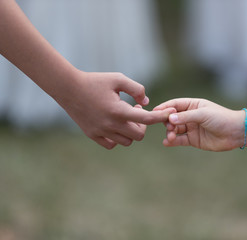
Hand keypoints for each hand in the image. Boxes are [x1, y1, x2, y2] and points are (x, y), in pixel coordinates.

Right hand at [56, 71, 174, 148]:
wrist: (68, 88)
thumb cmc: (95, 81)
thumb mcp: (118, 78)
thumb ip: (136, 89)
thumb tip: (146, 103)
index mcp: (119, 110)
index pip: (146, 119)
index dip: (160, 117)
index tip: (169, 114)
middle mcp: (111, 125)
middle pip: (139, 135)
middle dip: (143, 126)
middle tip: (136, 112)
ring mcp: (100, 132)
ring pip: (126, 142)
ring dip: (130, 132)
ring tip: (125, 117)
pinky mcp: (92, 135)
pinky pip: (112, 144)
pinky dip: (117, 138)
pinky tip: (115, 126)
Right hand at [154, 98, 244, 151]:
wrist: (236, 132)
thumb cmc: (222, 118)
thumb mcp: (203, 114)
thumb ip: (186, 117)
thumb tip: (169, 118)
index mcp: (193, 105)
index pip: (175, 104)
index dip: (165, 107)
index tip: (155, 112)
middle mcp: (191, 116)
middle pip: (172, 117)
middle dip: (166, 121)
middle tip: (167, 126)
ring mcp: (191, 128)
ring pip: (175, 129)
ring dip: (169, 132)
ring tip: (170, 136)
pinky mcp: (193, 140)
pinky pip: (179, 140)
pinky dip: (172, 141)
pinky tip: (167, 142)